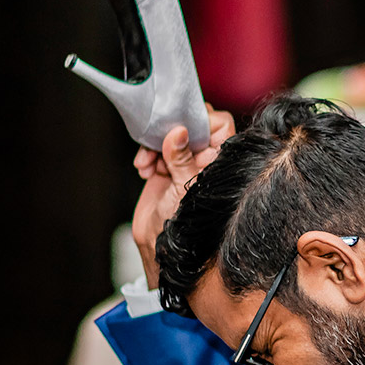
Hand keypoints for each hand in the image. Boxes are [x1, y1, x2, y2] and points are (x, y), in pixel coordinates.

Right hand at [132, 105, 235, 288]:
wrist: (157, 242)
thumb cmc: (181, 222)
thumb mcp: (184, 187)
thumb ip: (181, 159)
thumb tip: (179, 131)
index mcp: (218, 160)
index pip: (220, 125)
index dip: (203, 122)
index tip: (183, 129)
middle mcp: (204, 157)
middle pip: (193, 125)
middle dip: (172, 130)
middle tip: (160, 141)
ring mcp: (184, 159)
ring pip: (171, 133)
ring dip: (154, 145)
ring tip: (147, 165)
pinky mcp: (166, 164)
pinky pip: (156, 146)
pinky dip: (147, 154)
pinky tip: (143, 169)